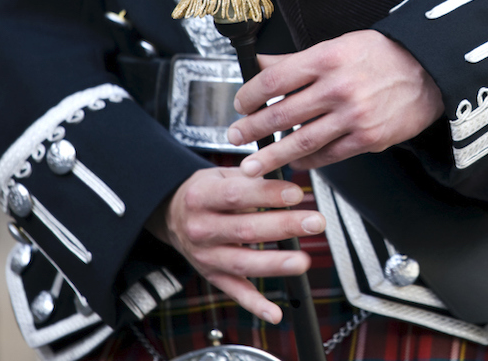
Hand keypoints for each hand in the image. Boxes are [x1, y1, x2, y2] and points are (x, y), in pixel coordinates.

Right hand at [147, 167, 325, 322]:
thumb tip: (287, 183)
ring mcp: (206, 256)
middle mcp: (201, 229)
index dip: (267, 195)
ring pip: (242, 263)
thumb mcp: (221, 175)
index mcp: (202, 197)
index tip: (296, 194)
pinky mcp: (213, 276)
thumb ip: (251, 178)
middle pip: (245, 230)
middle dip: (284, 226)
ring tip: (303, 261)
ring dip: (274, 264)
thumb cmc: (205, 192)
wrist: (172, 215)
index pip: (236, 195)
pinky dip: (255, 305)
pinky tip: (275, 312)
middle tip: (315, 222)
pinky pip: (235, 292)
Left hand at [228, 30, 444, 175]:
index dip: (249, 95)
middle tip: (235, 138)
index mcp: (327, 59)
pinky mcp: (368, 138)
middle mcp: (338, 88)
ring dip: (272, 156)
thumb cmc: (385, 55)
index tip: (240, 104)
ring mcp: (353, 116)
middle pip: (281, 114)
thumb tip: (262, 64)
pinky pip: (329, 155)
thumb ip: (299, 60)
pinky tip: (296, 163)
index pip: (274, 80)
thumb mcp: (340, 45)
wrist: (430, 71)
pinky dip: (308, 161)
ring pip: (301, 141)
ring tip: (253, 165)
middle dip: (252, 130)